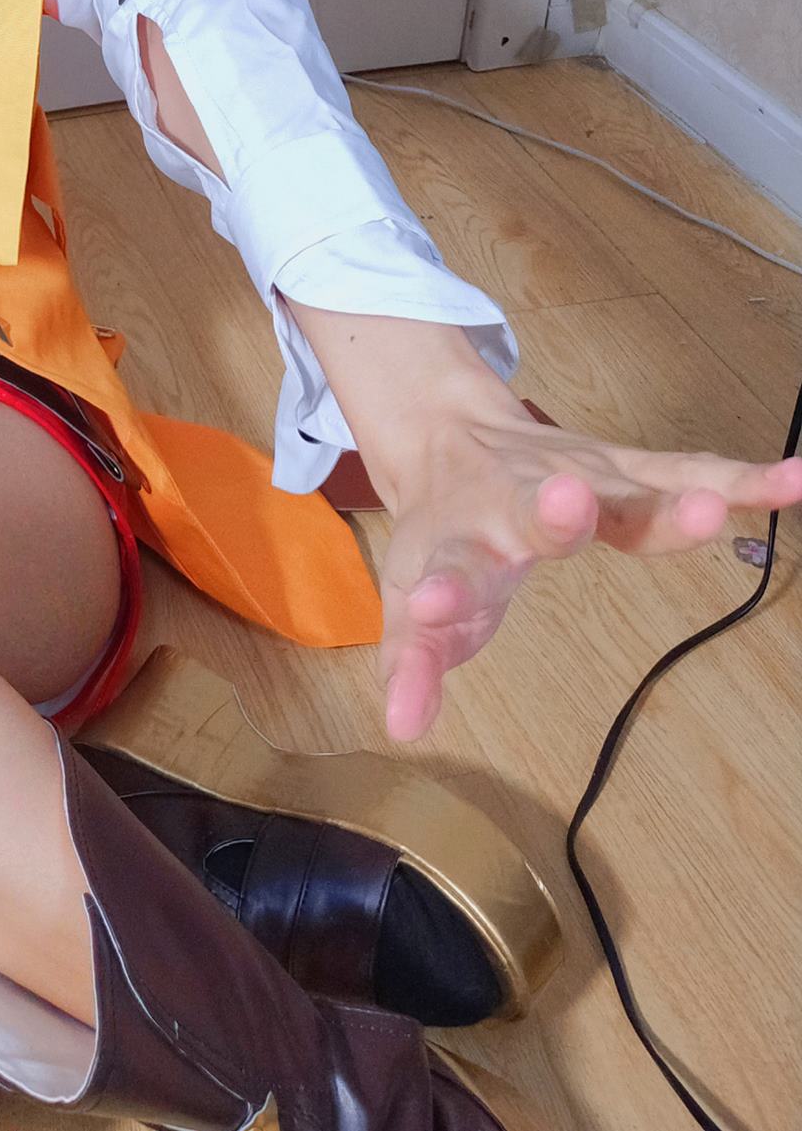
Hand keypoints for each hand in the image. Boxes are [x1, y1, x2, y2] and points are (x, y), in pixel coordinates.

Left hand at [375, 395, 801, 742]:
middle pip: (534, 509)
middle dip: (554, 513)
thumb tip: (403, 728)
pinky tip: (792, 481)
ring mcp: (578, 480)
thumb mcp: (411, 600)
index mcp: (459, 541)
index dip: (441, 595)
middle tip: (567, 502)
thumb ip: (414, 660)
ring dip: (665, 502)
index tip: (433, 606)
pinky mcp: (625, 471)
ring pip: (624, 490)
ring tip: (710, 510)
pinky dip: (742, 481)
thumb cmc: (440, 535)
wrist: (445, 436)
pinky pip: (690, 475)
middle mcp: (515, 501)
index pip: (448, 570)